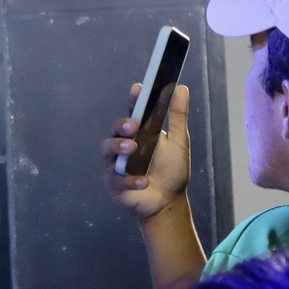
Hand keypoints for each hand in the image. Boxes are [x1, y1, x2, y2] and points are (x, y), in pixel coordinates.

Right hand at [104, 83, 189, 222]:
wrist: (169, 201)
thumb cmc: (172, 170)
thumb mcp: (178, 141)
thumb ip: (177, 116)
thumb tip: (181, 87)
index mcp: (140, 133)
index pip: (134, 112)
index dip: (134, 100)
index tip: (138, 89)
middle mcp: (125, 145)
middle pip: (116, 130)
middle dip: (122, 126)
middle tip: (133, 126)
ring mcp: (117, 164)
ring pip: (108, 150)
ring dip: (118, 147)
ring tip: (132, 149)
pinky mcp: (114, 184)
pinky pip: (116, 178)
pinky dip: (130, 179)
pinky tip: (144, 181)